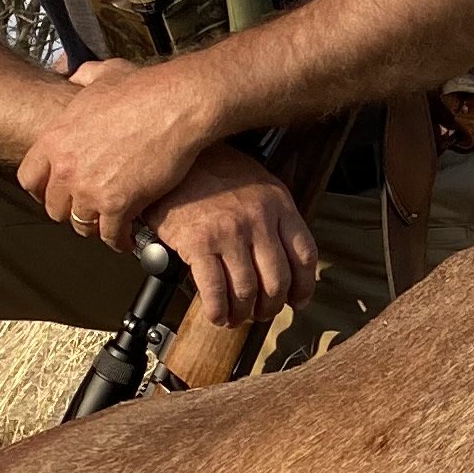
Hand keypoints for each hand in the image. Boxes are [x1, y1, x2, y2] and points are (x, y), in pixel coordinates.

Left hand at [15, 57, 220, 246]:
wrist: (175, 105)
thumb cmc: (143, 88)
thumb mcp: (101, 74)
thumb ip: (79, 75)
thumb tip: (71, 72)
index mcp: (55, 138)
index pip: (28, 178)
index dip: (42, 190)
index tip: (54, 193)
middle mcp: (66, 167)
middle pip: (54, 207)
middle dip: (70, 210)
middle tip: (85, 210)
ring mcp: (91, 188)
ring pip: (81, 224)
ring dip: (95, 227)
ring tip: (107, 225)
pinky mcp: (119, 204)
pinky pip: (111, 234)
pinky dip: (118, 240)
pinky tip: (125, 238)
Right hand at [148, 144, 320, 331]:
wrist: (170, 156)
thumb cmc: (211, 170)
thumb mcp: (256, 181)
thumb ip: (274, 214)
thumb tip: (284, 255)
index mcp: (277, 203)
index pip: (304, 255)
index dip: (303, 286)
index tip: (298, 300)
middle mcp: (257, 218)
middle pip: (277, 280)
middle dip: (271, 306)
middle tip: (261, 312)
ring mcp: (229, 232)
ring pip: (247, 290)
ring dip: (243, 313)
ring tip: (236, 316)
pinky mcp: (198, 243)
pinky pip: (215, 291)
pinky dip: (218, 311)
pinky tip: (217, 315)